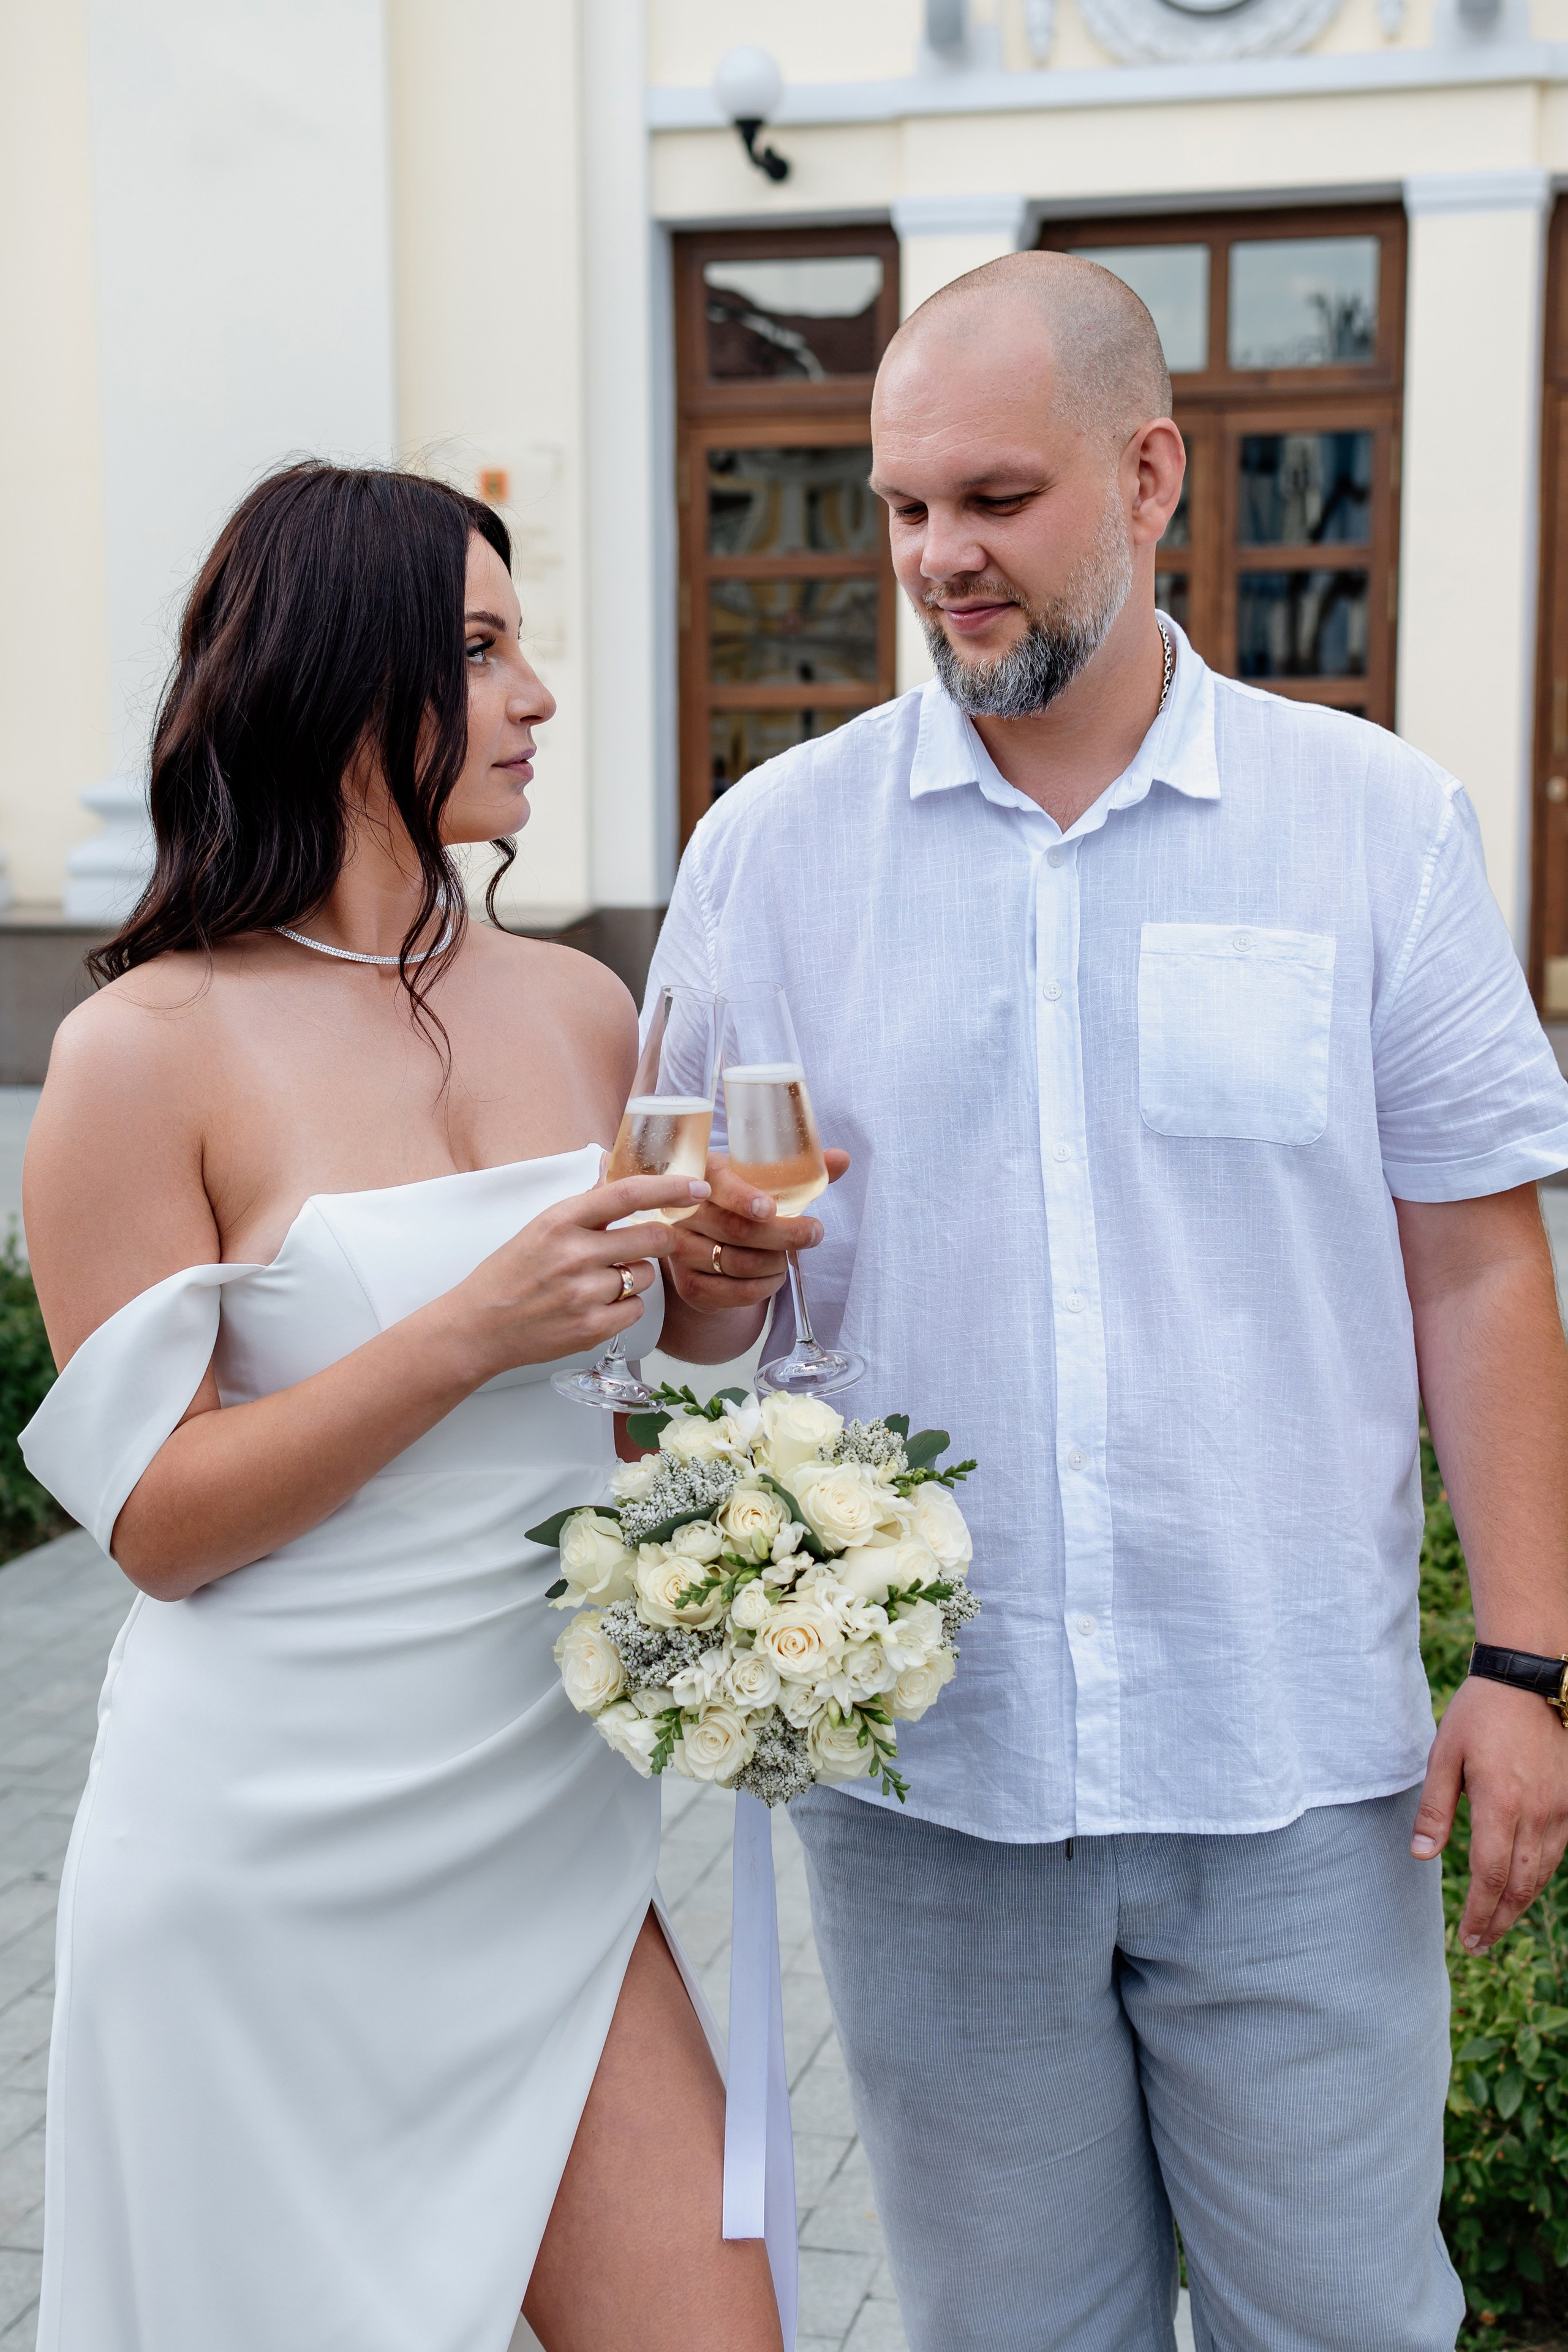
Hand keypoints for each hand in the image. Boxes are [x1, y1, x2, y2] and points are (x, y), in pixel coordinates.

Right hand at [446, 1173, 708, 1377]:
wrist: (479, 1326)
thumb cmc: (511, 1274)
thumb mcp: (541, 1227)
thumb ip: (585, 1206)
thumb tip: (614, 1166)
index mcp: (561, 1220)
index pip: (628, 1193)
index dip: (670, 1187)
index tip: (697, 1185)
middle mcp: (574, 1253)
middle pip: (652, 1237)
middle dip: (661, 1238)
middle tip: (649, 1242)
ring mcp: (584, 1292)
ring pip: (645, 1275)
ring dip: (635, 1276)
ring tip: (600, 1282)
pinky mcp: (591, 1327)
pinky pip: (636, 1309)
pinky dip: (624, 1307)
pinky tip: (596, 1306)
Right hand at [665, 1150, 850, 1315]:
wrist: (704, 1242)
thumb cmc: (740, 1205)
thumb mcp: (763, 1183)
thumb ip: (801, 1172)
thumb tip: (842, 1159)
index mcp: (704, 1176)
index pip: (719, 1185)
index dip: (743, 1198)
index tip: (769, 1209)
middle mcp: (685, 1213)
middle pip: (737, 1230)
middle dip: (784, 1235)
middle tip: (814, 1233)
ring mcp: (682, 1252)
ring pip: (740, 1264)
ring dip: (776, 1263)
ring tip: (787, 1256)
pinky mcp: (689, 1286)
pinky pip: (737, 1293)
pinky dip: (766, 1287)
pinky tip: (773, 1276)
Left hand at [1411, 1674, 1567, 1948]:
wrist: (1527, 1680)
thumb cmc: (1478, 1715)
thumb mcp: (1443, 1755)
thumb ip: (1435, 1809)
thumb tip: (1421, 1856)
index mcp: (1500, 1803)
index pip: (1491, 1875)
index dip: (1480, 1912)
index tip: (1467, 1937)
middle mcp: (1537, 1813)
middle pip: (1521, 1884)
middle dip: (1499, 1919)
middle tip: (1479, 1944)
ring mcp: (1560, 1809)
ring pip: (1543, 1873)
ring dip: (1521, 1904)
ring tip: (1497, 1923)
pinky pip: (1558, 1852)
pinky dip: (1540, 1876)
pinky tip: (1524, 1887)